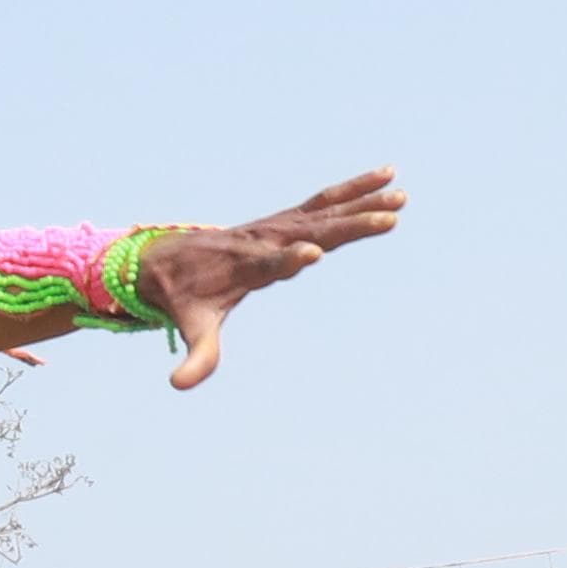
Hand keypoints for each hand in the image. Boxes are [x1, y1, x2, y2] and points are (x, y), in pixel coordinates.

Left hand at [139, 174, 402, 390]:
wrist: (166, 260)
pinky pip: (324, 202)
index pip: (270, 264)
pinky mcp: (284, 219)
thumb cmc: (184, 299)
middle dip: (349, 225)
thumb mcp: (191, 328)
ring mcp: (276, 226)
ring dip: (363, 203)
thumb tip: (178, 386)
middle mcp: (264, 241)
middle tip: (388, 218)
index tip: (313, 254)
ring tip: (400, 197)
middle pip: (312, 231)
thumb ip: (196, 357)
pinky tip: (384, 181)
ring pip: (324, 211)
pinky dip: (354, 191)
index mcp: (245, 269)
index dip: (289, 259)